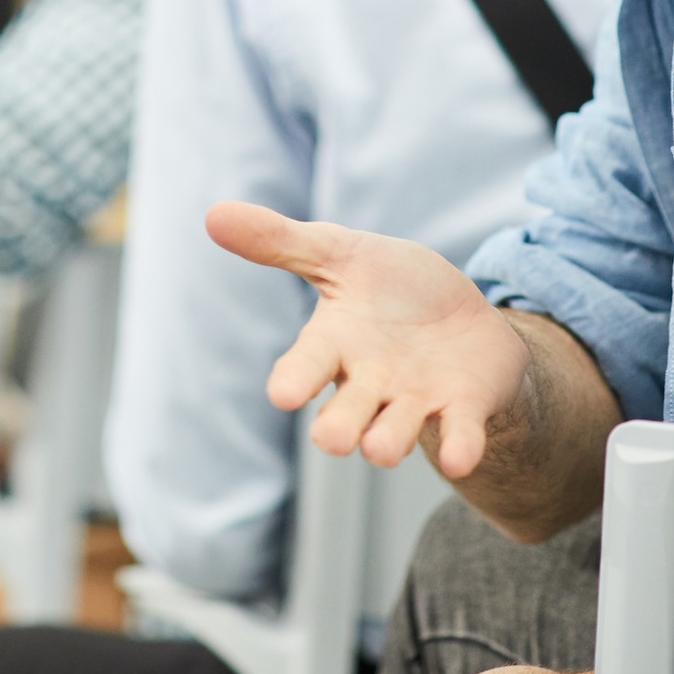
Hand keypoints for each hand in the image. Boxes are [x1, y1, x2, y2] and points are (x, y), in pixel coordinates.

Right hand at [205, 204, 526, 476]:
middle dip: (339, 427)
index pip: (307, 364)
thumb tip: (212, 214)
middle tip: (333, 439)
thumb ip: (281, 241)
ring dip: (388, 440)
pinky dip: (459, 447)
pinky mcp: (462, 407)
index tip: (281, 394)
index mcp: (335, 343)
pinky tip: (458, 459)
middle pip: (346, 414)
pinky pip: (459, 434)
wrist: (461, 317)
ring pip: (394, 431)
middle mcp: (370, 382)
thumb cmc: (390, 288)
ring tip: (379, 449)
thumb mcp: (340, 253)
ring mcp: (415, 399)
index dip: (296, 378)